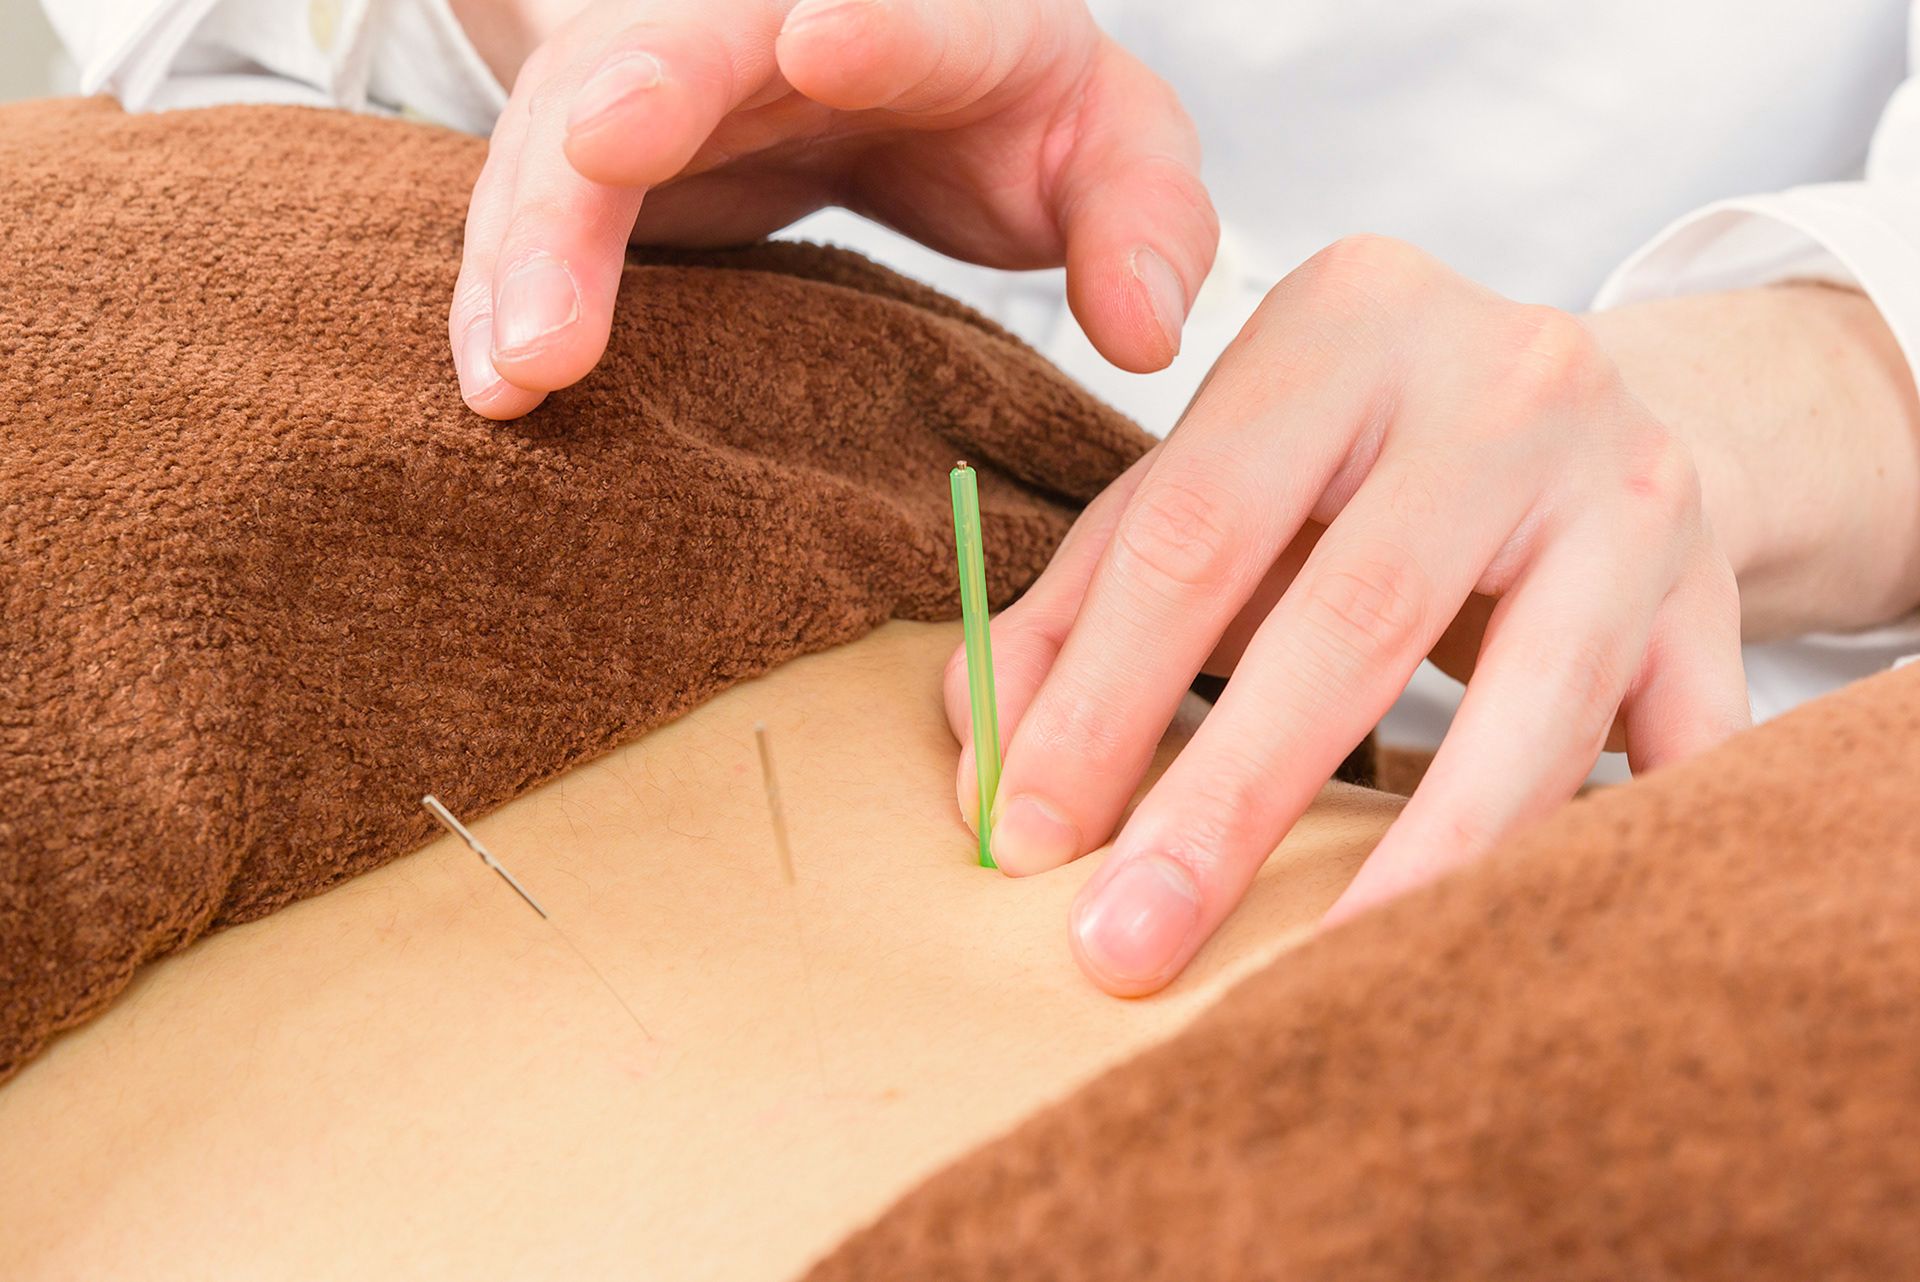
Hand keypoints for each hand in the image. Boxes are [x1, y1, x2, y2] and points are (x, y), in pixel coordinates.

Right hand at [449, 0, 1217, 418]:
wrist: (888, 71)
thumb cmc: (1009, 117)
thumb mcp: (1109, 153)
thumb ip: (1147, 225)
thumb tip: (1145, 334)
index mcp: (933, 11)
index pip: (907, 8)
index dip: (870, 22)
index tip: (822, 42)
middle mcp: (770, 19)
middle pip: (686, 40)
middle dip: (640, 91)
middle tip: (599, 150)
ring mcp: (667, 75)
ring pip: (572, 133)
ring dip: (536, 243)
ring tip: (519, 364)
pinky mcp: (599, 152)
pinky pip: (533, 211)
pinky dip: (502, 296)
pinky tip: (489, 388)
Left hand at [945, 234, 1754, 994]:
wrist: (1600, 414)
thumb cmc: (1363, 465)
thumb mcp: (1216, 481)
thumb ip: (1083, 600)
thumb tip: (984, 758)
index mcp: (1345, 323)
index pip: (1196, 527)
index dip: (1103, 695)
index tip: (1029, 838)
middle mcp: (1506, 382)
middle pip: (1350, 621)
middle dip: (1225, 807)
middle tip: (1124, 946)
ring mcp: (1633, 488)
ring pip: (1526, 712)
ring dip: (1408, 870)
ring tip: (1303, 984)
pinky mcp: (1715, 596)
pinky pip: (1671, 756)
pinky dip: (1589, 861)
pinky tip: (1503, 943)